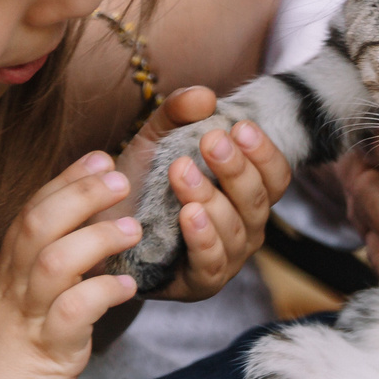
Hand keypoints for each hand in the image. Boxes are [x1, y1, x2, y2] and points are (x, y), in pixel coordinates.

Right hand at [0, 151, 145, 378]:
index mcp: (4, 274)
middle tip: (120, 177)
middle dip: (81, 194)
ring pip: (53, 262)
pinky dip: (101, 296)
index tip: (99, 156)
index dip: (66, 180)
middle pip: (38, 223)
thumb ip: (33, 278)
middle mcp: (11, 288)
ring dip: (96, 239)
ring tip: (132, 229)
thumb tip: (82, 252)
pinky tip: (127, 289)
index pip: (32, 211)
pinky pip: (70, 316)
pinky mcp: (41, 356)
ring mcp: (23, 320)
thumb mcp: (2, 308)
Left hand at [108, 86, 290, 299]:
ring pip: (236, 229)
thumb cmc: (140, 187)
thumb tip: (204, 96)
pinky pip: (212, 262)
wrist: (103, 231)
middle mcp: (246, 226)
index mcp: (245, 194)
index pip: (275, 176)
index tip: (240, 128)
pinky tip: (188, 214)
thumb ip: (176, 115)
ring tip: (182, 173)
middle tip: (211, 141)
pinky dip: (203, 238)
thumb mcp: (155, 142)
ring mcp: (228, 257)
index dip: (264, 153)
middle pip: (259, 200)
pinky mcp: (202, 282)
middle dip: (236, 169)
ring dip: (211, 197)